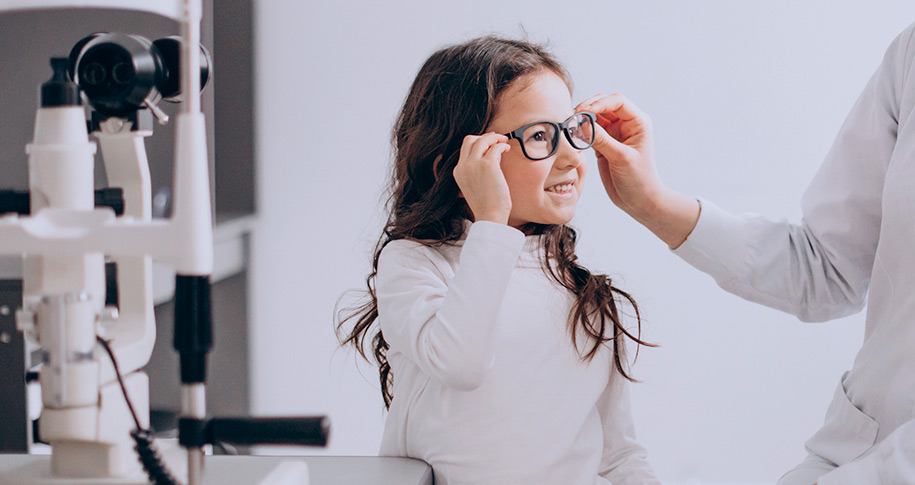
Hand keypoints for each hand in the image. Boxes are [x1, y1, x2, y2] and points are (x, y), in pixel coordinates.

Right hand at [452, 133, 511, 224]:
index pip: (465, 148)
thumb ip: (476, 170)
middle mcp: (464, 166)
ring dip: (495, 138)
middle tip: (498, 139)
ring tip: (504, 142)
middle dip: (485, 136)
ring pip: (483, 140)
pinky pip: (495, 147)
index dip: (478, 143)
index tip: (489, 145)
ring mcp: (474, 164)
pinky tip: (507, 149)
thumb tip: (491, 155)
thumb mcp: (474, 185)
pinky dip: (502, 145)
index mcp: (458, 171)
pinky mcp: (488, 165)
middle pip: (470, 139)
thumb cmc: (487, 204)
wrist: (490, 215)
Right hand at [575, 93, 660, 217]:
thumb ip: (602, 139)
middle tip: (573, 118)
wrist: (639, 200)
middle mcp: (626, 124)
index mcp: (638, 122)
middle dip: (588, 108)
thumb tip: (582, 123)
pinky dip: (581, 132)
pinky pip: (590, 131)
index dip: (599, 104)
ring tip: (571, 127)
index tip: (583, 112)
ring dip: (583, 119)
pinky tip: (574, 136)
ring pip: (595, 117)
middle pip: (604, 104)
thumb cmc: (639, 180)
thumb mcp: (621, 158)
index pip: (617, 101)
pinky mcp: (604, 144)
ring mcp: (614, 134)